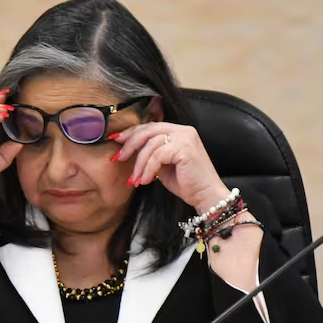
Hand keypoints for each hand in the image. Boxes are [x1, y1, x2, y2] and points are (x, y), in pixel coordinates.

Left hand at [111, 123, 229, 212]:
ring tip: (135, 179)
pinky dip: (148, 169)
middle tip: (118, 158)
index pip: (150, 126)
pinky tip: (145, 181)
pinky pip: (157, 156)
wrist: (206, 196)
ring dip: (139, 164)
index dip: (131, 133)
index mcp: (179, 131)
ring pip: (151, 145)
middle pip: (148, 130)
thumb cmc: (186, 183)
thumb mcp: (164, 165)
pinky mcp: (185, 149)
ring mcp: (185, 138)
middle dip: (130, 144)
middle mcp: (183, 130)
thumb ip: (151, 153)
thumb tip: (128, 149)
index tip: (116, 141)